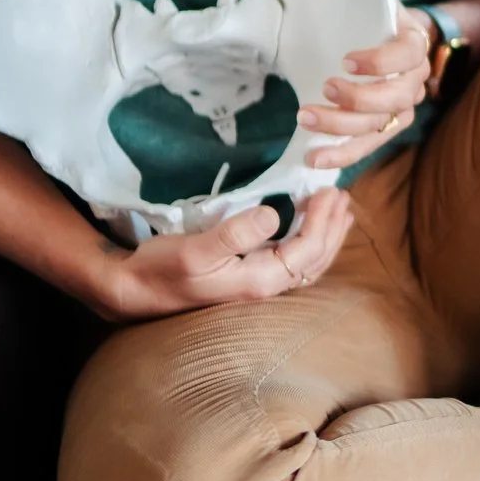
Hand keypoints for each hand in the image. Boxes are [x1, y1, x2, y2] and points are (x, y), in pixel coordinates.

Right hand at [100, 188, 352, 321]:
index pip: (307, 251)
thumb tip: (275, 215)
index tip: (329, 191)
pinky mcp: (248, 276)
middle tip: (342, 194)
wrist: (137, 289)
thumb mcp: (197, 249)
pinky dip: (309, 240)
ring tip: (339, 208)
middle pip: (315, 259)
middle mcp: (265, 286)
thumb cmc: (163, 268)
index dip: (323, 221)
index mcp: (259, 281)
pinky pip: (292, 259)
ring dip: (326, 234)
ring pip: (307, 261)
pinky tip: (310, 224)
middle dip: (333, 227)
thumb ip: (236, 234)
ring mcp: (258, 283)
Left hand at [299, 0, 433, 171]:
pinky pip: (367, 148)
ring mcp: (399, 109)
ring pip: (377, 126)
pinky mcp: (382, 129)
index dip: (380, 62)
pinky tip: (314, 158)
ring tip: (304, 117)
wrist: (392, 41)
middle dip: (357, 99)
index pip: (406, 58)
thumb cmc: (380, 13)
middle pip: (393, 100)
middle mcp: (412, 82)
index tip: (346, 59)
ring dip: (341, 127)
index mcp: (413, 45)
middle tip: (322, 89)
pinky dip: (342, 156)